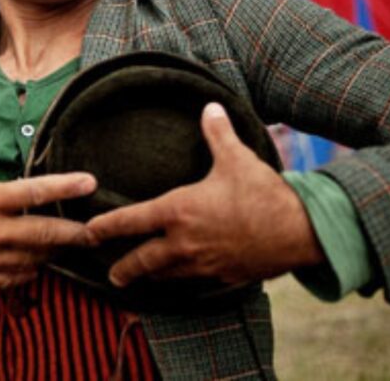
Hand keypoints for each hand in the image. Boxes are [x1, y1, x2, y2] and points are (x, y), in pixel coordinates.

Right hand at [0, 113, 97, 289]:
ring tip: (72, 245)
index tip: (90, 183)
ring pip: (34, 259)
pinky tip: (39, 263)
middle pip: (44, 234)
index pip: (32, 191)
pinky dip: (32, 271)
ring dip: (54, 252)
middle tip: (98, 232)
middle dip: (74, 233)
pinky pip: (15, 279)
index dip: (65, 186)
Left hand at [86, 103, 323, 287]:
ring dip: (152, 277)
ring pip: (167, 276)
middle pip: (143, 261)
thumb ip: (217, 133)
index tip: (88, 232)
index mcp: (179, 211)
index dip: (105, 227)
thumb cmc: (264, 193)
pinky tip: (183, 279)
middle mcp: (185, 243)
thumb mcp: (236, 158)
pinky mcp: (224, 277)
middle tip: (111, 275)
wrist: (300, 232)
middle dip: (124, 268)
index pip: (131, 221)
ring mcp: (204, 264)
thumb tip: (210, 106)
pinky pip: (196, 282)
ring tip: (140, 278)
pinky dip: (183, 281)